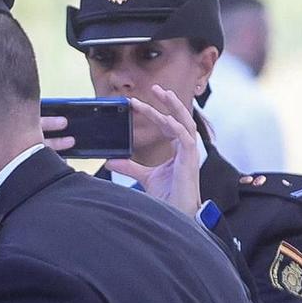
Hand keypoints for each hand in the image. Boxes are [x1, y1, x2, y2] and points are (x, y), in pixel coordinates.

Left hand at [109, 86, 204, 216]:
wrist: (177, 215)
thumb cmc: (168, 197)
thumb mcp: (144, 177)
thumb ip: (130, 166)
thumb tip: (111, 160)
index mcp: (177, 149)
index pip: (167, 124)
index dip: (154, 112)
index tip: (137, 103)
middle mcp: (185, 148)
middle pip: (178, 118)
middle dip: (168, 101)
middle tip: (155, 87)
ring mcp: (190, 153)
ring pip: (184, 122)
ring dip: (174, 107)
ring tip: (163, 93)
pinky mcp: (190, 160)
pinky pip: (185, 138)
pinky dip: (176, 126)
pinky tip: (165, 118)